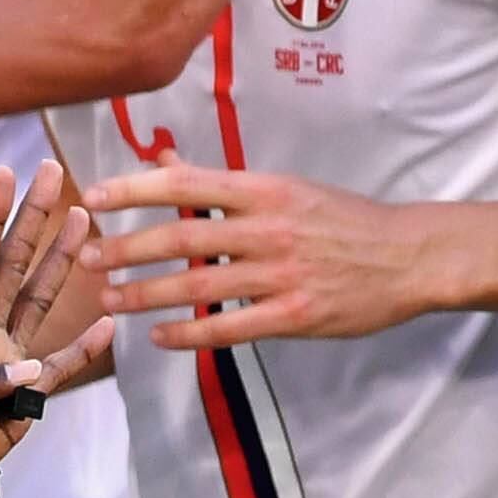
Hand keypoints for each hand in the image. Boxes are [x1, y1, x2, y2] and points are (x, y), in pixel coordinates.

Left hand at [0, 162, 114, 497]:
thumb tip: (27, 369)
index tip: (2, 174)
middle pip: (12, 269)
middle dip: (34, 220)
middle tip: (54, 170)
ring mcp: (2, 369)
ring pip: (39, 305)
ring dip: (61, 264)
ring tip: (85, 220)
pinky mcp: (20, 406)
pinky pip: (58, 372)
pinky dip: (82, 349)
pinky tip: (105, 323)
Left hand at [77, 167, 447, 348]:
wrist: (409, 255)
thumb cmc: (342, 220)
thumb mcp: (285, 188)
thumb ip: (219, 182)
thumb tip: (162, 160)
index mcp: (266, 190)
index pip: (188, 184)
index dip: (135, 190)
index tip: (93, 198)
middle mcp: (270, 228)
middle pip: (184, 236)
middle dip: (128, 248)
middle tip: (88, 259)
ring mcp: (282, 274)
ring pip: (199, 285)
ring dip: (146, 293)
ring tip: (109, 298)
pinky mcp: (294, 316)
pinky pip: (229, 328)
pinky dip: (188, 334)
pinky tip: (157, 336)